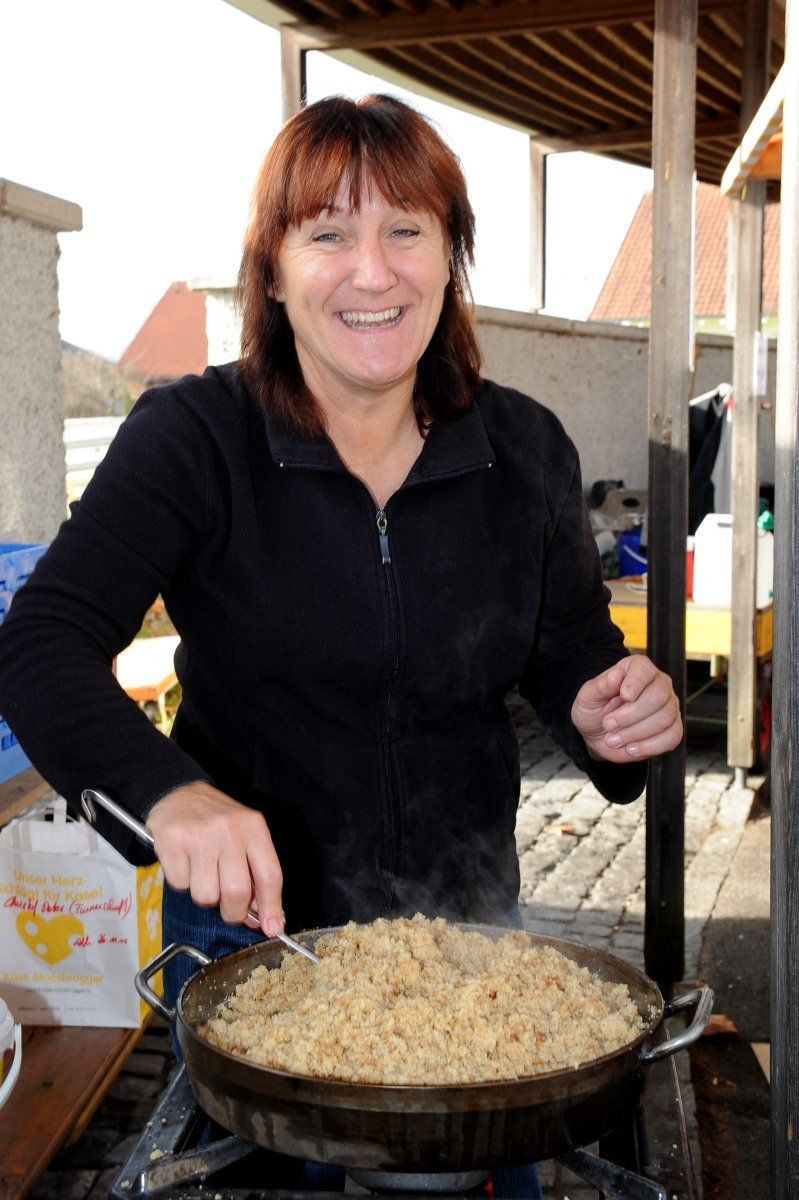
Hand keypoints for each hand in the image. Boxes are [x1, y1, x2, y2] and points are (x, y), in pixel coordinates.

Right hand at [146, 781, 284, 935]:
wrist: (177, 793)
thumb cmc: (216, 821)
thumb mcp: (244, 835)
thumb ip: (257, 872)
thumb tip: (265, 917)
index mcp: (253, 827)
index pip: (269, 875)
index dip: (272, 907)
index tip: (271, 928)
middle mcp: (229, 830)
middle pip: (237, 892)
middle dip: (234, 912)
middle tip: (229, 910)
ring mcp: (199, 836)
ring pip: (206, 896)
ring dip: (206, 896)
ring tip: (203, 874)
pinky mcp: (171, 843)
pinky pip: (180, 886)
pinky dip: (183, 883)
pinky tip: (185, 862)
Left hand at [571, 655, 682, 763]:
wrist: (599, 734)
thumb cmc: (594, 710)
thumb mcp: (588, 697)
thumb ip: (601, 686)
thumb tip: (616, 676)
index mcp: (636, 668)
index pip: (644, 669)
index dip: (636, 683)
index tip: (624, 696)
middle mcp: (658, 683)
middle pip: (658, 696)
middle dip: (630, 716)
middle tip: (608, 725)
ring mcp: (669, 706)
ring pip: (664, 719)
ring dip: (636, 733)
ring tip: (614, 740)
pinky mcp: (673, 728)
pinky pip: (673, 737)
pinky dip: (650, 746)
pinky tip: (632, 748)